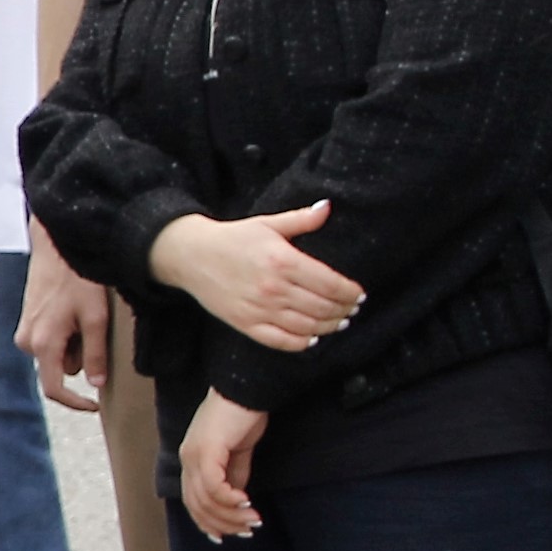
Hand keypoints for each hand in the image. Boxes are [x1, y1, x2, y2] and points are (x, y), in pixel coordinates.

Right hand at [18, 234, 109, 407]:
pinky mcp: (27, 320)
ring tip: (84, 312)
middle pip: (59, 368)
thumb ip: (95, 354)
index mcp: (42, 343)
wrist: (56, 246)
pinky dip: (66, 332)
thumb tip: (95, 384)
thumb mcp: (96, 317)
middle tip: (96, 328)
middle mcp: (27, 341)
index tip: (95, 405)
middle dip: (80, 357)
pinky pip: (50, 339)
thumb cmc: (78, 278)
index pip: (54, 389)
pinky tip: (73, 307)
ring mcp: (24, 329)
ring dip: (74, 343)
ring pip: (56, 353)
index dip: (76, 403)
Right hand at [149, 200, 361, 353]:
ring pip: (308, 327)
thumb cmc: (233, 238)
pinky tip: (313, 337)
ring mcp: (259, 310)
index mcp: (283, 260)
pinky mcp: (246, 325)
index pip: (330, 283)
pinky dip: (302, 343)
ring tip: (340, 322)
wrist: (191, 255)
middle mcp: (274, 288)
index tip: (360, 294)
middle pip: (323, 307)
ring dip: (329, 326)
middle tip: (353, 309)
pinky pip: (282, 341)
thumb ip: (301, 219)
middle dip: (344, 310)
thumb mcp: (267, 223)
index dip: (350, 292)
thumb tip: (327, 207)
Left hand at [180, 396, 271, 539]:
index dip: (209, 522)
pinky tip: (248, 504)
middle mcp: (188, 458)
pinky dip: (230, 500)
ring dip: (231, 515)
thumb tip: (236, 501)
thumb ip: (234, 476)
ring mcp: (194, 454)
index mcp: (192, 459)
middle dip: (224, 523)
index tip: (230, 535)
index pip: (192, 501)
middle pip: (198, 505)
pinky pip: (214, 487)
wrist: (247, 388)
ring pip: (206, 500)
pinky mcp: (206, 450)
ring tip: (253, 520)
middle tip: (248, 530)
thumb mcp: (238, 453)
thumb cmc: (244, 416)